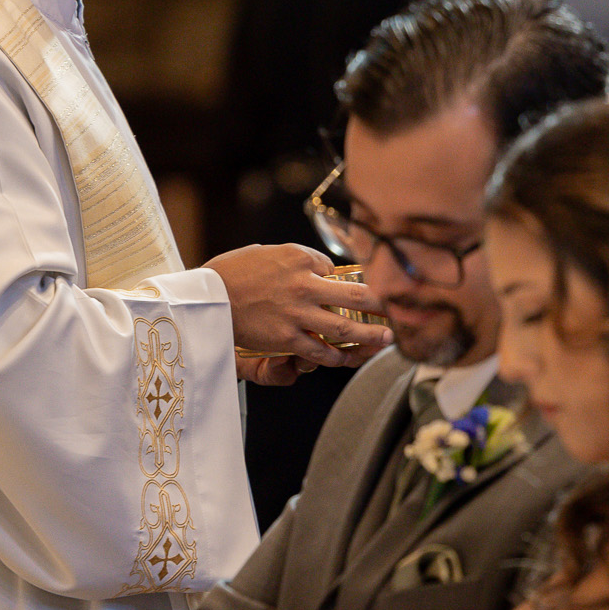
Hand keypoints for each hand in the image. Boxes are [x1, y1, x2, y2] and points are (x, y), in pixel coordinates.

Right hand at [205, 243, 390, 370]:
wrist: (207, 297)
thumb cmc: (236, 271)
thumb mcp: (271, 252)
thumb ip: (301, 259)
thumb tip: (325, 268)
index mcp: (300, 259)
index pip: (337, 269)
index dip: (352, 280)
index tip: (368, 288)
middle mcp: (303, 285)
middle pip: (355, 298)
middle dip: (383, 307)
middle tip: (401, 312)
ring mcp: (296, 314)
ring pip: (344, 329)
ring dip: (370, 337)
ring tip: (386, 339)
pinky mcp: (285, 339)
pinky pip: (319, 351)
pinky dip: (336, 357)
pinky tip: (346, 358)